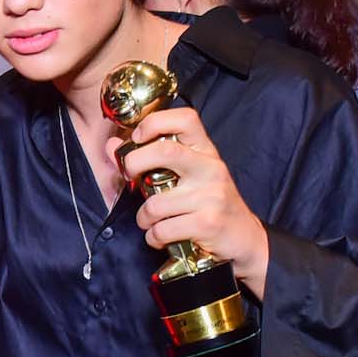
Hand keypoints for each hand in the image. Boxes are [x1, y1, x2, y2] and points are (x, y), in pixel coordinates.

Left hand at [106, 106, 270, 295]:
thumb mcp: (189, 175)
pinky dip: (154, 237)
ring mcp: (210, 195)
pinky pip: (162, 229)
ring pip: (155, 203)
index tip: (137, 138)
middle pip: (164, 151)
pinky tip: (161, 237)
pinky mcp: (207, 223)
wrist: (244, 237)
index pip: (185, 118)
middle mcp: (210, 168)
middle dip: (134, 164)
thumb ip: (153, 159)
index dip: (153, 122)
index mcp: (205, 151)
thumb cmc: (211, 203)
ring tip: (150, 221)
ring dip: (143, 218)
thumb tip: (113, 144)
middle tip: (130, 177)